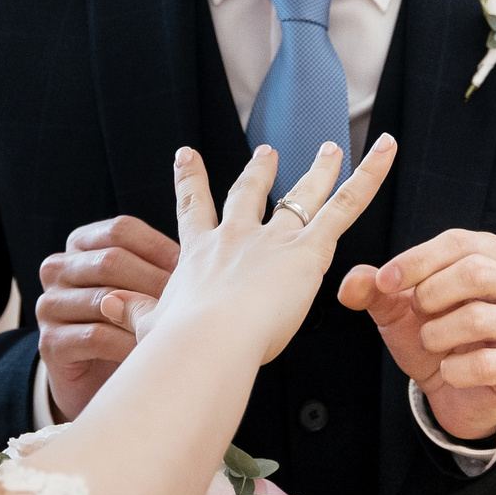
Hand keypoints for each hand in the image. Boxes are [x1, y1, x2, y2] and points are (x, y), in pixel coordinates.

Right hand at [35, 217, 177, 421]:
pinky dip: (130, 344)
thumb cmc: (130, 323)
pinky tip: (154, 352)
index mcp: (81, 243)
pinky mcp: (50, 343)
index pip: (121, 230)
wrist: (98, 379)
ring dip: (146, 316)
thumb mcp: (144, 288)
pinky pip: (96, 335)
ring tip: (179, 328)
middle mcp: (57, 268)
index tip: (193, 266)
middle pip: (111, 261)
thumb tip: (205, 255)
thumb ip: (162, 267)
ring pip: (105, 299)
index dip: (159, 246)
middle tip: (191, 302)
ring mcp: (49, 305)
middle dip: (155, 282)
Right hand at [155, 137, 398, 362]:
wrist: (205, 342)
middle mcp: (235, 237)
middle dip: (259, 171)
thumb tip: (110, 306)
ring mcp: (273, 239)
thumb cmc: (177, 346)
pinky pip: (345, 206)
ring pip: (303, 195)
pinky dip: (369, 176)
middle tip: (267, 151)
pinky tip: (385, 151)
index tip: (185, 156)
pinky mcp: (308, 249)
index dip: (190, 181)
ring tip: (331, 148)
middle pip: (250, 194)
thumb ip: (136, 313)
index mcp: (199, 255)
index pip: (194, 210)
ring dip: (320, 170)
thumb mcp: (149, 327)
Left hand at [339, 229, 495, 442]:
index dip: (415, 260)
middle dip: (430, 294)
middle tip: (415, 312)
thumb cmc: (433, 336)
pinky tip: (448, 371)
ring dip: (436, 335)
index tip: (383, 282)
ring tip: (429, 343)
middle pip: (476, 272)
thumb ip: (374, 291)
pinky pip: (485, 363)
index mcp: (492, 255)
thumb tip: (351, 283)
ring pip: (478, 318)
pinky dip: (453, 370)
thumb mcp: (398, 308)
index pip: (458, 242)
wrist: (453, 389)